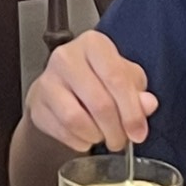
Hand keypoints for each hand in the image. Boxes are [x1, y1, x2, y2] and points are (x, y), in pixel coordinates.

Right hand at [23, 30, 158, 153]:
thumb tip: (148, 105)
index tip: (139, 133)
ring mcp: (47, 80)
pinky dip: (79, 141)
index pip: (116, 78)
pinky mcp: (37, 104)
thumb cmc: (99, 78)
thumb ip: (138, 92)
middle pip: (99, 102)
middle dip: (115, 129)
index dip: (132, 111)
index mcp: (94, 44)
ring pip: (76, 119)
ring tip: (103, 136)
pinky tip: (86, 136)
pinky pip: (62, 130)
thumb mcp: (125, 78)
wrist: (62, 86)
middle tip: (120, 141)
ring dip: (96, 136)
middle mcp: (67, 57)